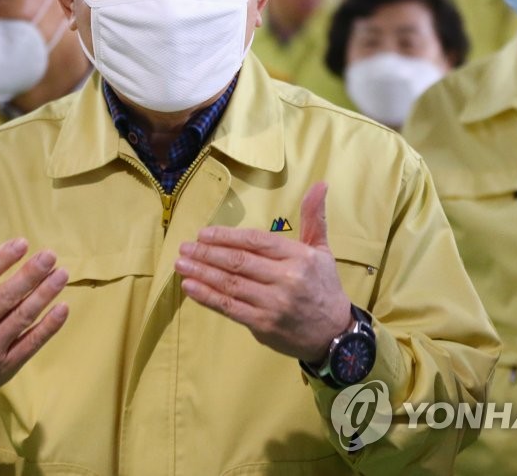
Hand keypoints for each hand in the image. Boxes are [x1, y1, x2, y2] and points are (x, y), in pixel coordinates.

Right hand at [0, 224, 68, 397]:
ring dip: (44, 295)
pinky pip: (31, 344)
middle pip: (4, 299)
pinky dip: (49, 326)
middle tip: (50, 256)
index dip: (1, 260)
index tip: (22, 243)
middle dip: (30, 275)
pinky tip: (63, 307)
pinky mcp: (6, 366)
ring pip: (21, 319)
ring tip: (62, 274)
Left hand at [175, 181, 351, 361]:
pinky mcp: (263, 325)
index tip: (204, 233)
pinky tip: (190, 287)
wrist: (335, 333)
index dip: (227, 236)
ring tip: (181, 264)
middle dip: (207, 253)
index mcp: (298, 257)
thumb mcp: (322, 250)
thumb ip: (314, 217)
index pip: (255, 241)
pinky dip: (207, 297)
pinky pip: (230, 308)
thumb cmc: (324, 286)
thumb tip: (320, 184)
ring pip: (230, 284)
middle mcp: (285, 279)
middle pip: (239, 262)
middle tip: (185, 247)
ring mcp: (273, 303)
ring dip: (201, 273)